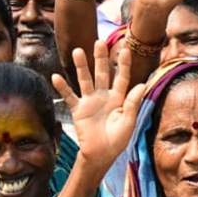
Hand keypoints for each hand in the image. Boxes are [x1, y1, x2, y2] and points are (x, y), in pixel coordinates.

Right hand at [53, 40, 147, 170]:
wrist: (101, 155)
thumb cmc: (118, 140)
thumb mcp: (129, 121)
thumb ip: (133, 103)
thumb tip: (141, 84)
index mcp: (118, 98)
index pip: (122, 77)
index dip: (123, 64)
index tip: (125, 49)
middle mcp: (104, 96)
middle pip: (102, 73)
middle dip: (101, 58)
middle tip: (99, 42)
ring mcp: (90, 101)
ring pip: (85, 80)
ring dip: (81, 66)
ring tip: (77, 51)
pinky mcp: (78, 110)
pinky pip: (69, 96)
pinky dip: (63, 88)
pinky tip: (56, 76)